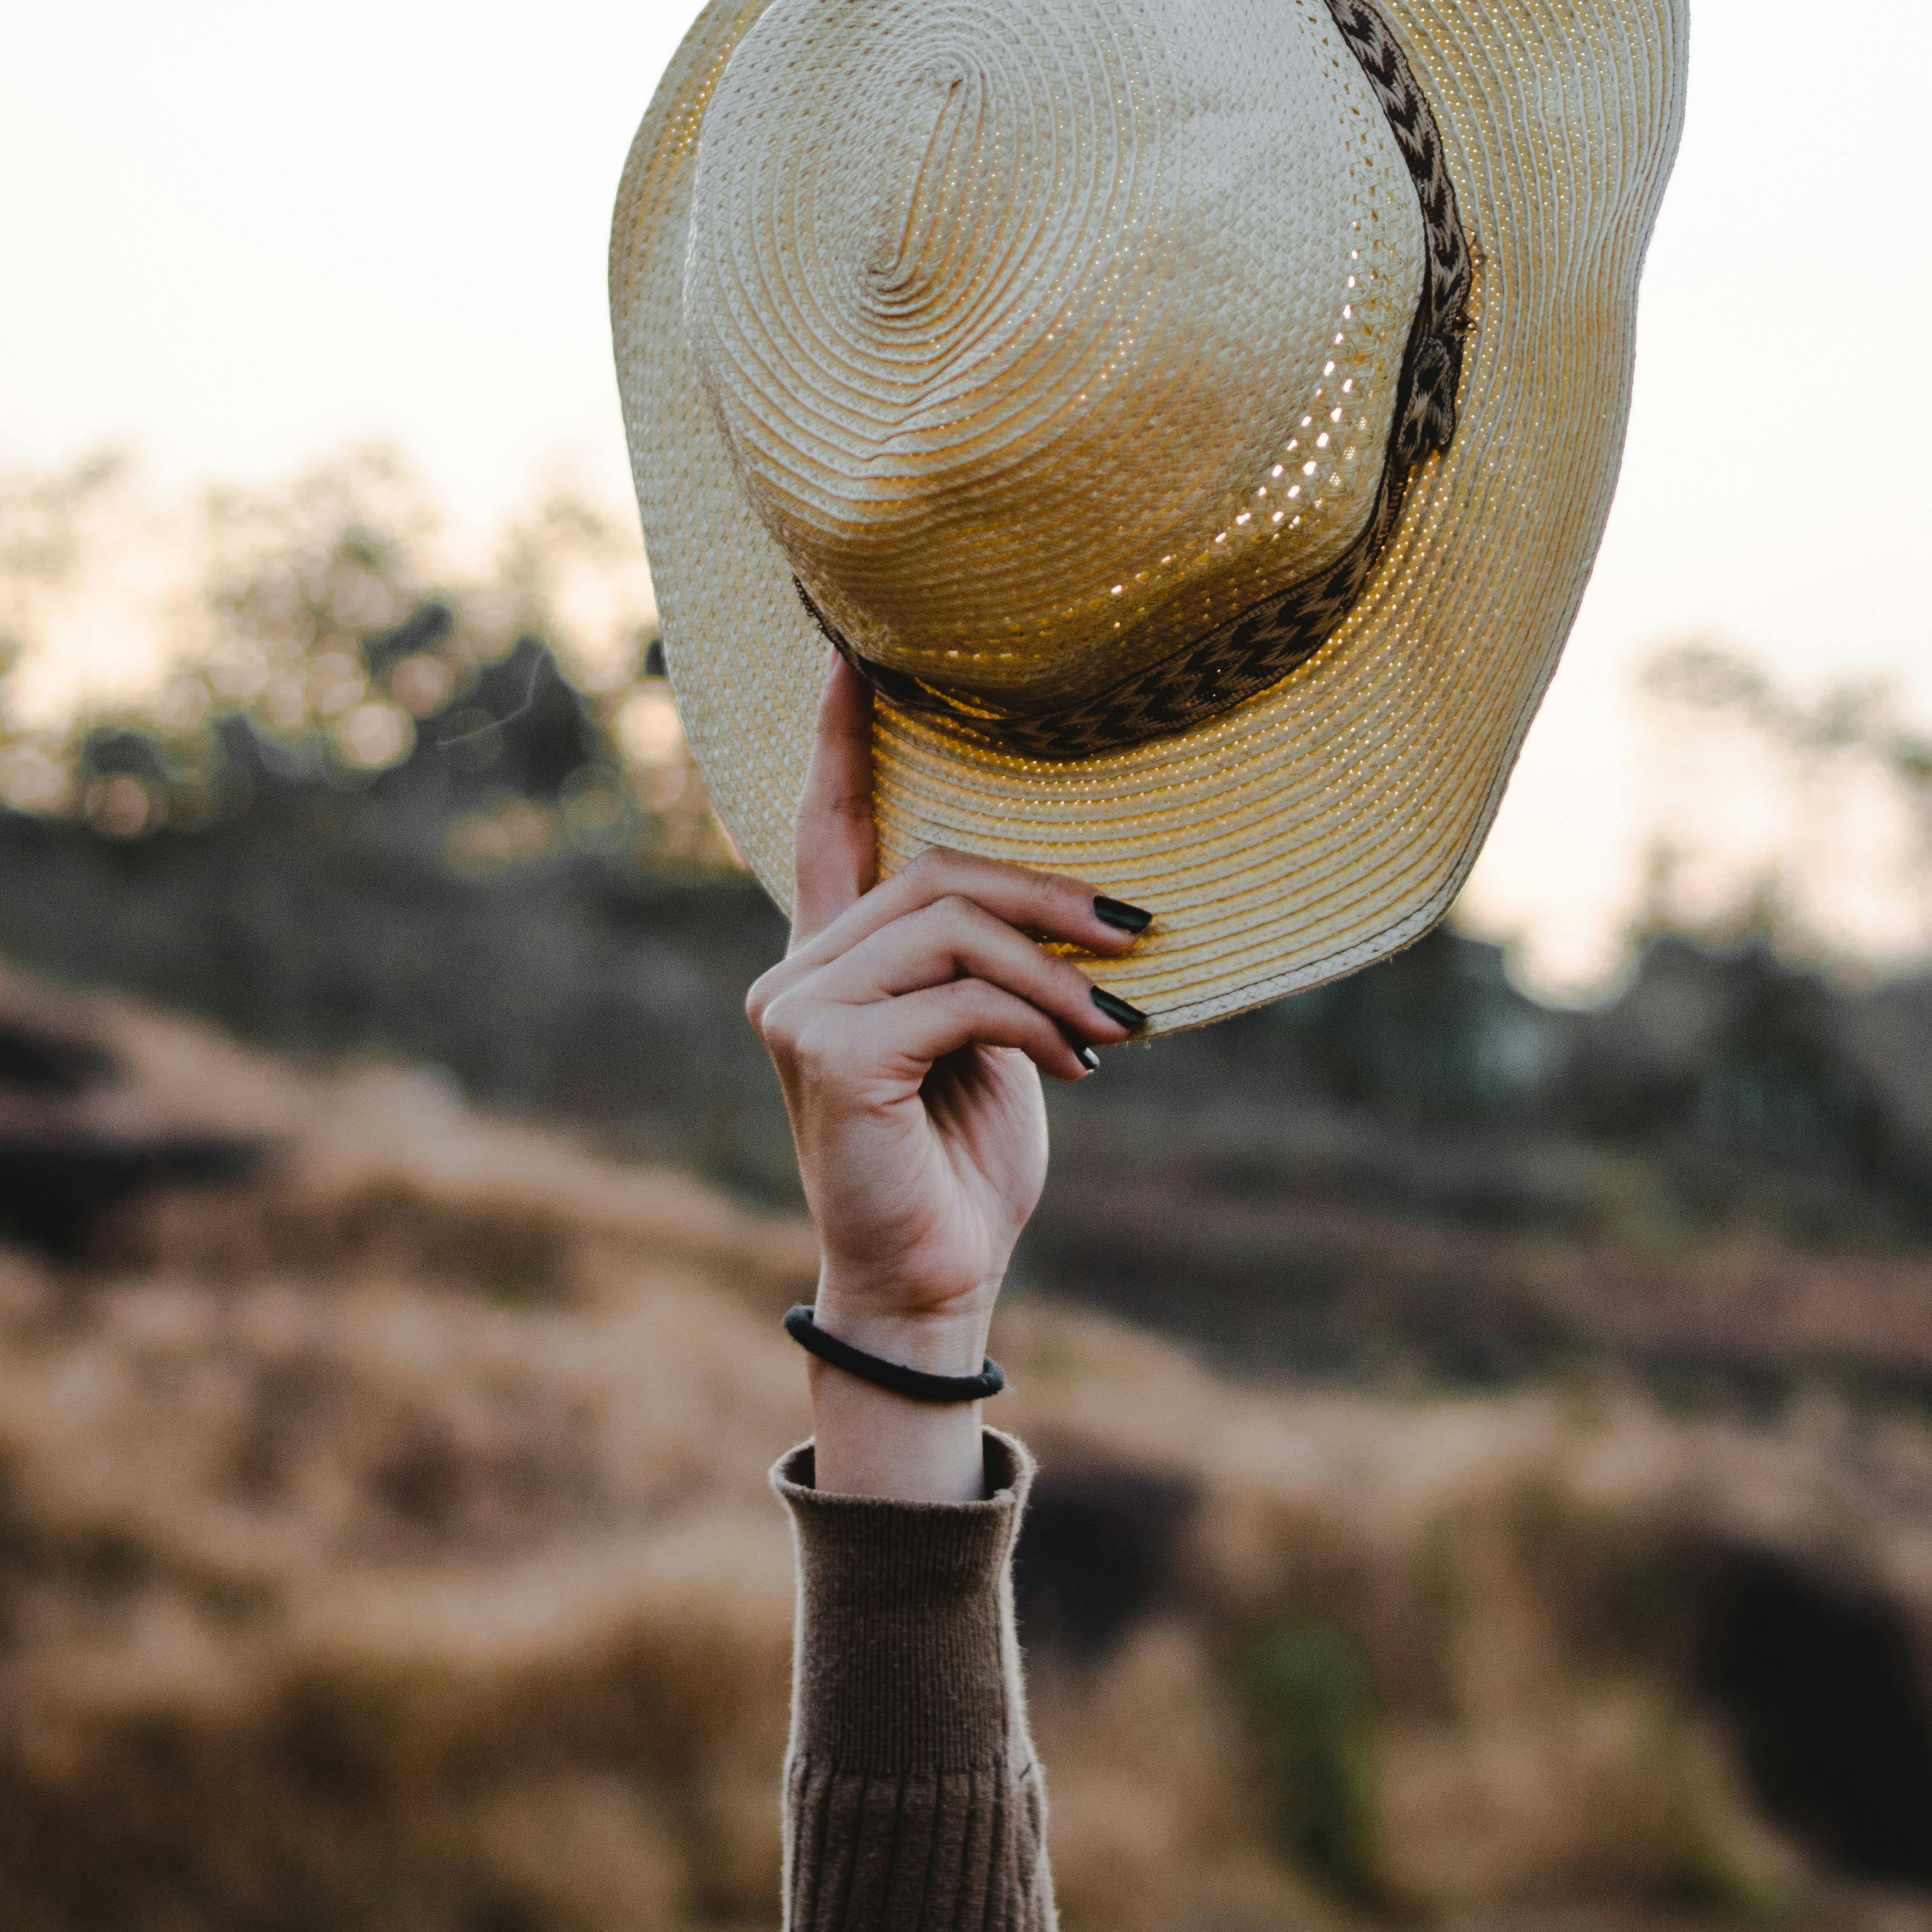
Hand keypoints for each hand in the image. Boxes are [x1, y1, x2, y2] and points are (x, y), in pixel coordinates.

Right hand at [746, 654, 1149, 1496]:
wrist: (931, 1281)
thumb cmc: (962, 1164)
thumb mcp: (989, 1040)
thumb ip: (991, 963)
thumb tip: (1077, 906)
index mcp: (832, 959)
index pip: (829, 826)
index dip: (838, 737)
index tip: (853, 649)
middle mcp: (796, 971)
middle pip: (936, 873)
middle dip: (1047, 895)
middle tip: (1135, 933)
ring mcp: (798, 1009)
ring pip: (955, 929)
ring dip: (1056, 972)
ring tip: (1118, 1022)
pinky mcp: (827, 1052)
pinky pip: (962, 996)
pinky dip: (1037, 1021)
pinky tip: (1079, 1064)